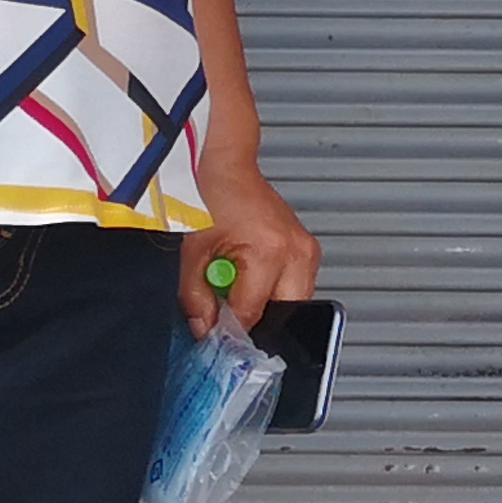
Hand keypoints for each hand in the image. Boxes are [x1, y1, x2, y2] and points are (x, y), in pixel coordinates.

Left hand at [180, 152, 320, 337]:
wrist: (226, 163)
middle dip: (253, 317)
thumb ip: (196, 296)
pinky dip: (272, 287)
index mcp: (270, 252)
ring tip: (237, 280)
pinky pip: (295, 286)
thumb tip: (205, 328)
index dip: (230, 330)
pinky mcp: (307, 248)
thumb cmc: (212, 193)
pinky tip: (251, 270)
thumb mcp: (194, 250)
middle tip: (225, 308)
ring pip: (293, 303)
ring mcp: (307, 250)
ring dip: (265, 302)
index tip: (214, 338)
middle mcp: (297, 252)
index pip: (252, 312)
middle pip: (283, 314)